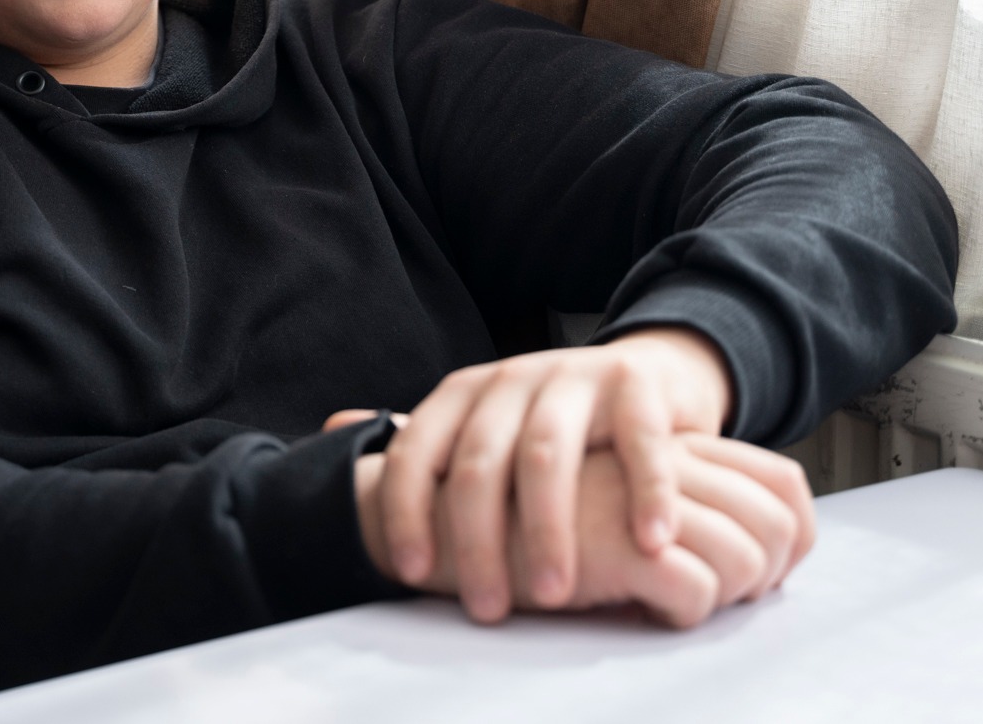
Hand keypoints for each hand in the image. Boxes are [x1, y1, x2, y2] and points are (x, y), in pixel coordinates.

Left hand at [326, 327, 734, 620]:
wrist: (645, 375)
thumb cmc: (551, 423)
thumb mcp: (481, 425)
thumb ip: (422, 440)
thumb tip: (331, 425)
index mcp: (463, 394)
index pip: (418, 451)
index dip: (407, 511)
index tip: (408, 575)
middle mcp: (511, 379)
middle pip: (480, 462)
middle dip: (479, 540)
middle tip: (489, 608)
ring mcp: (575, 377)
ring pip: (547, 453)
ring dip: (549, 528)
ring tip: (555, 593)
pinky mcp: (638, 386)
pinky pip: (640, 440)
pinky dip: (646, 492)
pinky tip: (650, 543)